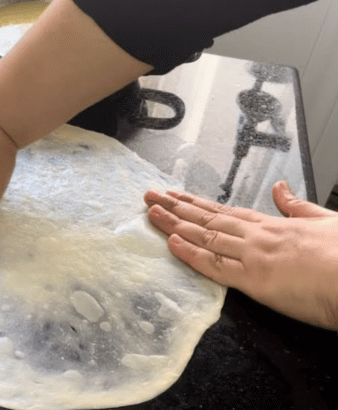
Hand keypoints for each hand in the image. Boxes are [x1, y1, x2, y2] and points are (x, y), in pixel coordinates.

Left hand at [144, 181, 337, 330]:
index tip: (175, 195)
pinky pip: (214, 265)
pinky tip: (170, 241)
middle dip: (176, 207)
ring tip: (150, 211)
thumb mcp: (325, 220)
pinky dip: (190, 253)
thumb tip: (280, 189)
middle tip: (149, 196)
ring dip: (174, 223)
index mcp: (273, 226)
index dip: (197, 204)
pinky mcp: (255, 279)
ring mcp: (254, 256)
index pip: (225, 212)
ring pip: (205, 236)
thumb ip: (297, 206)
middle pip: (208, 219)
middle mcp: (258, 236)